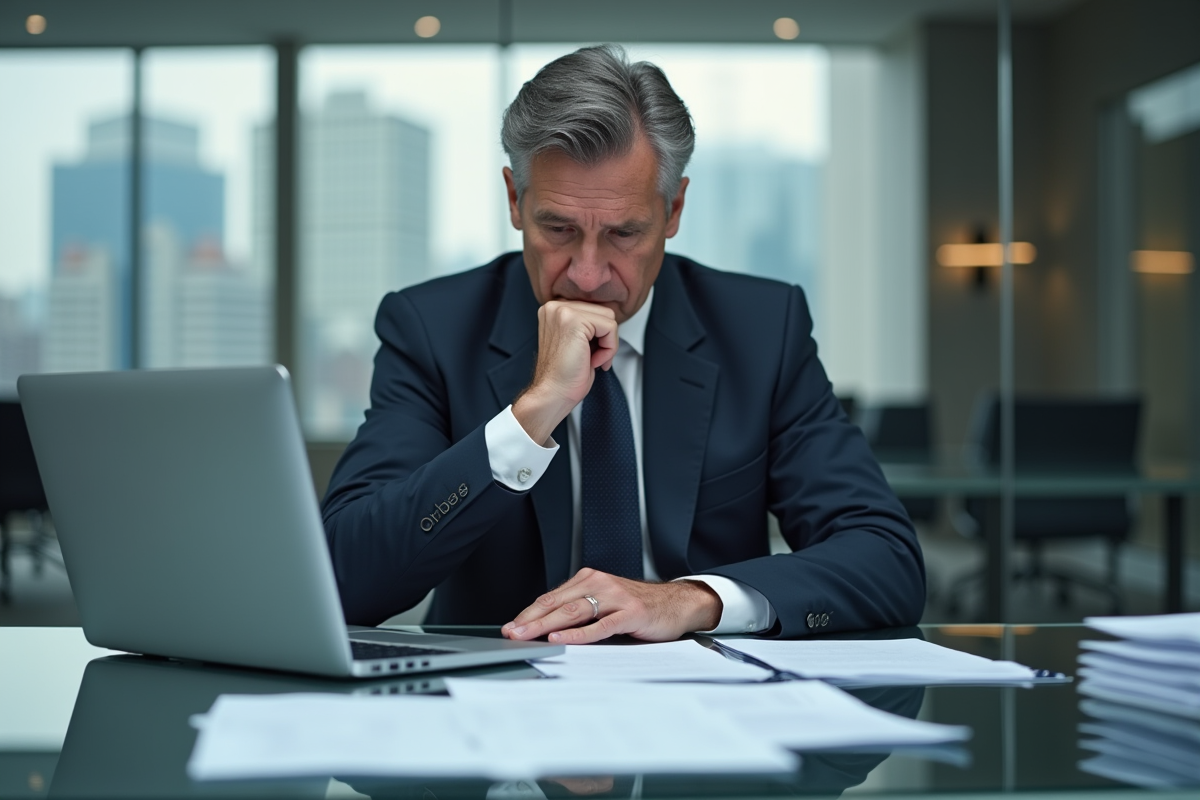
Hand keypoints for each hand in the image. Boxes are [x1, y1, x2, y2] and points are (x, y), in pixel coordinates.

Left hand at [501, 568, 722, 643]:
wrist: (677, 603)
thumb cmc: (639, 607)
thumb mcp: (606, 603)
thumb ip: (581, 611)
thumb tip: (545, 628)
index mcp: (590, 580)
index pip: (551, 597)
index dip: (528, 613)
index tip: (510, 627)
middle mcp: (600, 584)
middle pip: (557, 603)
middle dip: (530, 620)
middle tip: (511, 633)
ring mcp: (615, 597)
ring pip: (574, 611)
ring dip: (547, 625)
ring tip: (528, 635)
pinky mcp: (630, 613)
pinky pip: (600, 625)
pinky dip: (578, 633)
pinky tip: (562, 639)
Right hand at [512, 301, 618, 445]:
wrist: (552, 393)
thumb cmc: (565, 375)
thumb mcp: (577, 341)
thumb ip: (588, 325)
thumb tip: (609, 319)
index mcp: (555, 310)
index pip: (595, 310)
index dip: (600, 335)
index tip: (590, 355)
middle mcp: (556, 306)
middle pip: (604, 312)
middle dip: (605, 339)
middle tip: (592, 359)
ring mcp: (563, 311)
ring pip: (609, 318)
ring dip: (608, 344)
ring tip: (591, 360)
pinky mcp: (574, 320)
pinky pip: (610, 327)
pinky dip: (609, 349)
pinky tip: (592, 361)